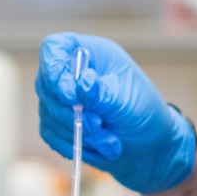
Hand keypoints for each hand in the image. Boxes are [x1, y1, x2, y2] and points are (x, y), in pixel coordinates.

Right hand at [37, 34, 196, 194]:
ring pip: (49, 114)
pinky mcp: (58, 123)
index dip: (53, 68)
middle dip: (72, 113)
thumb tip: (81, 82)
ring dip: (79, 134)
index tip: (70, 95)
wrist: (149, 148)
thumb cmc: (143, 113)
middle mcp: (70, 72)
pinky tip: (99, 147)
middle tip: (99, 125)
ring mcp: (61, 98)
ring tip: (111, 141)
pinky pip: (51, 134)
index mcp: (90, 54)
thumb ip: (101, 93)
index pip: (54, 47)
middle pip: (47, 85)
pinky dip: (74, 145)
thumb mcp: (126, 100)